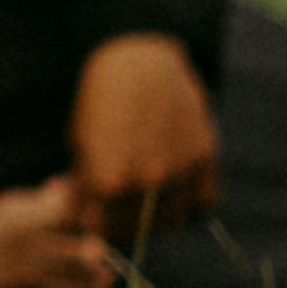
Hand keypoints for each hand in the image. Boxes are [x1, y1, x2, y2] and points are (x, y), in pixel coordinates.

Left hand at [68, 34, 220, 240]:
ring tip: (142, 202)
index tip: (92, 213)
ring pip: (173, 222)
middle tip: (116, 209)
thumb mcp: (80, 140)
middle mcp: (149, 181)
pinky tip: (171, 193)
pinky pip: (202, 203)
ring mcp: (181, 172)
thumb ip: (84, 185)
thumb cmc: (100, 98)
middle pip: (138, 229)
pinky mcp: (206, 159)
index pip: (101, 227)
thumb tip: (80, 216)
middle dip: (122, 222)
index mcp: (110, 179)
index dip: (94, 220)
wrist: (140, 58)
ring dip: (156, 219)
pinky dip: (189, 205)